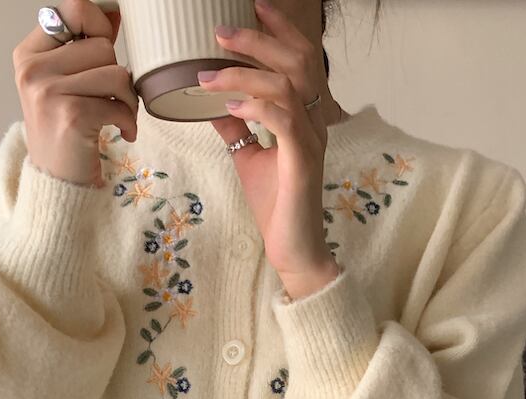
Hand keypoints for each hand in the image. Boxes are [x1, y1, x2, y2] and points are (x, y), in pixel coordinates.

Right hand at [13, 0, 138, 188]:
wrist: (56, 183)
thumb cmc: (63, 134)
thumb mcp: (65, 85)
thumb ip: (84, 47)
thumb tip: (113, 13)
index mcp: (29, 54)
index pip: (73, 10)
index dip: (99, 27)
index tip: (104, 55)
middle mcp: (33, 70)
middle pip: (102, 46)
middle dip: (117, 75)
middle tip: (112, 100)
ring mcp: (49, 92)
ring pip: (116, 73)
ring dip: (128, 99)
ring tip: (118, 117)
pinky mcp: (71, 115)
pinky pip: (119, 103)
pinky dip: (128, 121)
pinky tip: (122, 133)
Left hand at [197, 0, 339, 299]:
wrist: (293, 248)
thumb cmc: (277, 205)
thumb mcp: (248, 157)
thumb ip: (236, 127)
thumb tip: (210, 102)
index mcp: (306, 116)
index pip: (300, 60)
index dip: (280, 30)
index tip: (254, 7)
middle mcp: (316, 122)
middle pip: (297, 62)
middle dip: (258, 40)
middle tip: (221, 32)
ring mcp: (311, 141)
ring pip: (286, 86)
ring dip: (245, 74)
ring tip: (210, 74)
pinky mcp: (303, 162)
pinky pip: (284, 120)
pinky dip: (256, 106)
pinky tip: (231, 104)